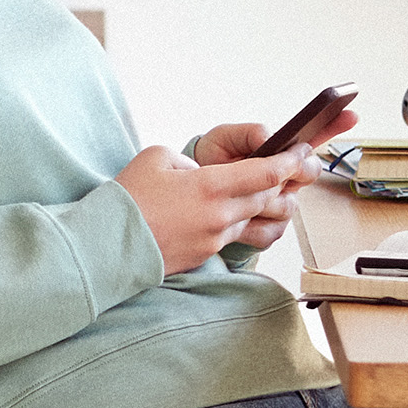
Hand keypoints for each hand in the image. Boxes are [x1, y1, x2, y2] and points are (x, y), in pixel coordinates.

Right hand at [120, 141, 318, 271]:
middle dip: (281, 181)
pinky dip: (241, 222)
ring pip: (255, 219)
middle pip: (267, 197)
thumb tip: (203, 173)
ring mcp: (215, 240)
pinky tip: (233, 213)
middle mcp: (220, 216)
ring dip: (263, 204)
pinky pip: (236, 236)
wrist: (106, 246)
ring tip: (266, 190)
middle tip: (289, 167)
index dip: (289, 161)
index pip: (266, 173)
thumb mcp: (156, 158)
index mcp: (210, 186)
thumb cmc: (128, 198)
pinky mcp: (206, 256)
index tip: (301, 152)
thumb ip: (189, 160)